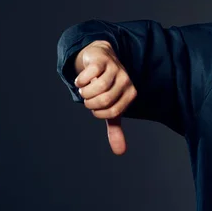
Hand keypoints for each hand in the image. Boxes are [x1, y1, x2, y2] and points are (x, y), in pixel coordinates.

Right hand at [74, 40, 137, 154]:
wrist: (101, 58)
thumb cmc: (107, 87)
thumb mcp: (111, 108)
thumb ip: (115, 129)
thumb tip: (120, 152)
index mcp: (130, 94)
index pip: (113, 111)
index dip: (98, 112)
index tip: (94, 107)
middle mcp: (126, 80)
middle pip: (105, 99)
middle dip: (91, 102)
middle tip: (87, 98)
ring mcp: (115, 68)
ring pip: (98, 86)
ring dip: (85, 92)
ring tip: (84, 89)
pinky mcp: (103, 60)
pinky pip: (90, 73)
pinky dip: (81, 80)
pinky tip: (81, 80)